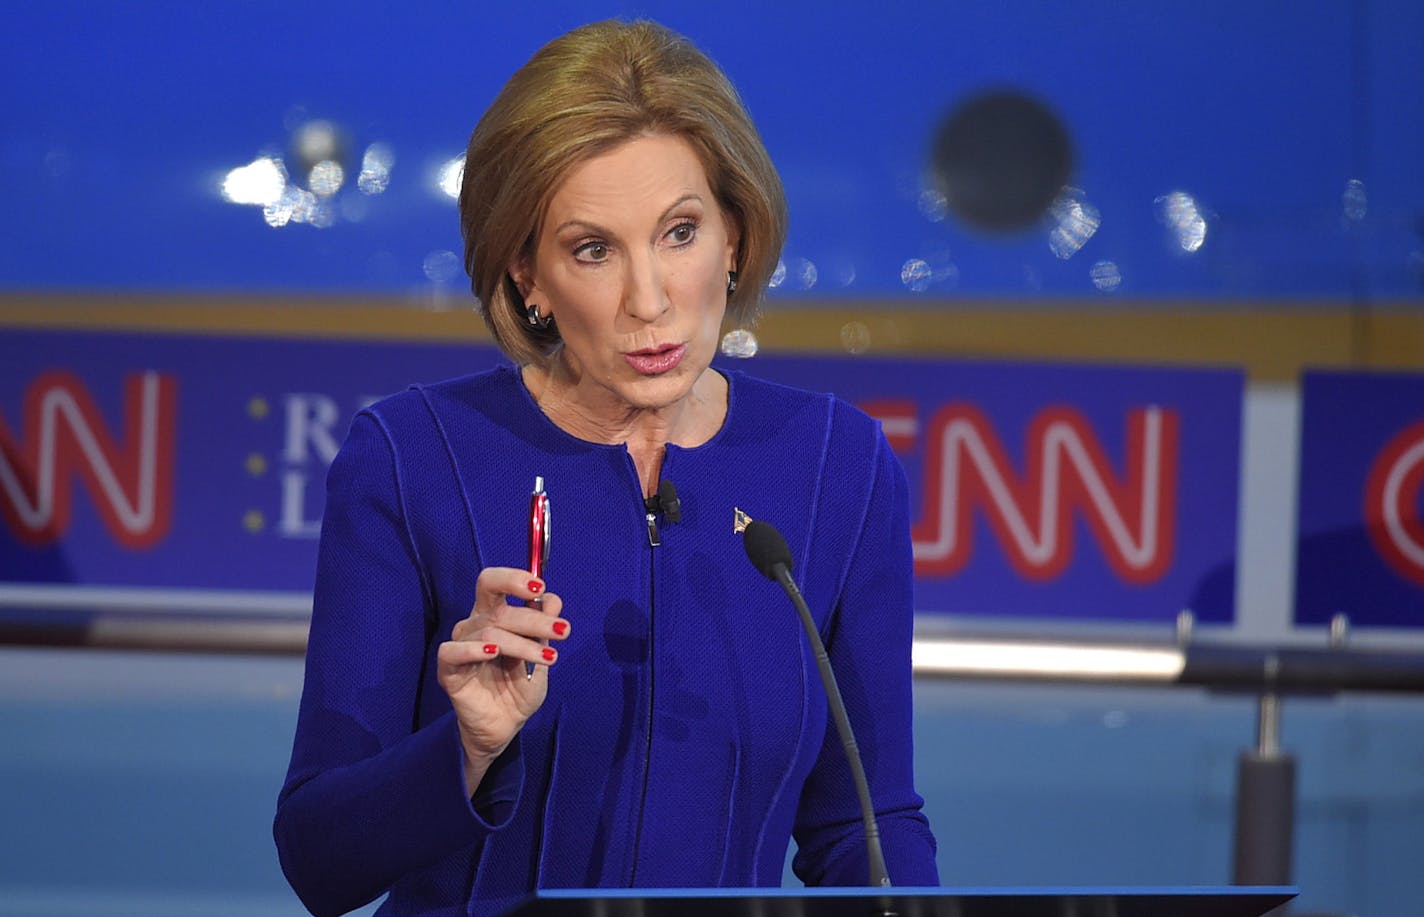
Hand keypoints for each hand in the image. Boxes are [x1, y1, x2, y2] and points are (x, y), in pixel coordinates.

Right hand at [437, 567, 567, 782]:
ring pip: (488, 631)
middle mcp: (475, 625)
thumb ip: (545, 629)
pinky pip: (452, 652)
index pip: (494, 583)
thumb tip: (553, 599)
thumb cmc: (520, 685)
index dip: (513, 578)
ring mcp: (460, 646)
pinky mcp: (448, 671)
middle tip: (562, 631)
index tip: (540, 587)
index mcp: (494, 615)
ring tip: (549, 658)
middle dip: (532, 617)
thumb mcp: (542, 656)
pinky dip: (473, 649)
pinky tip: (494, 652)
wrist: (507, 724)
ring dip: (522, 643)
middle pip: (494, 604)